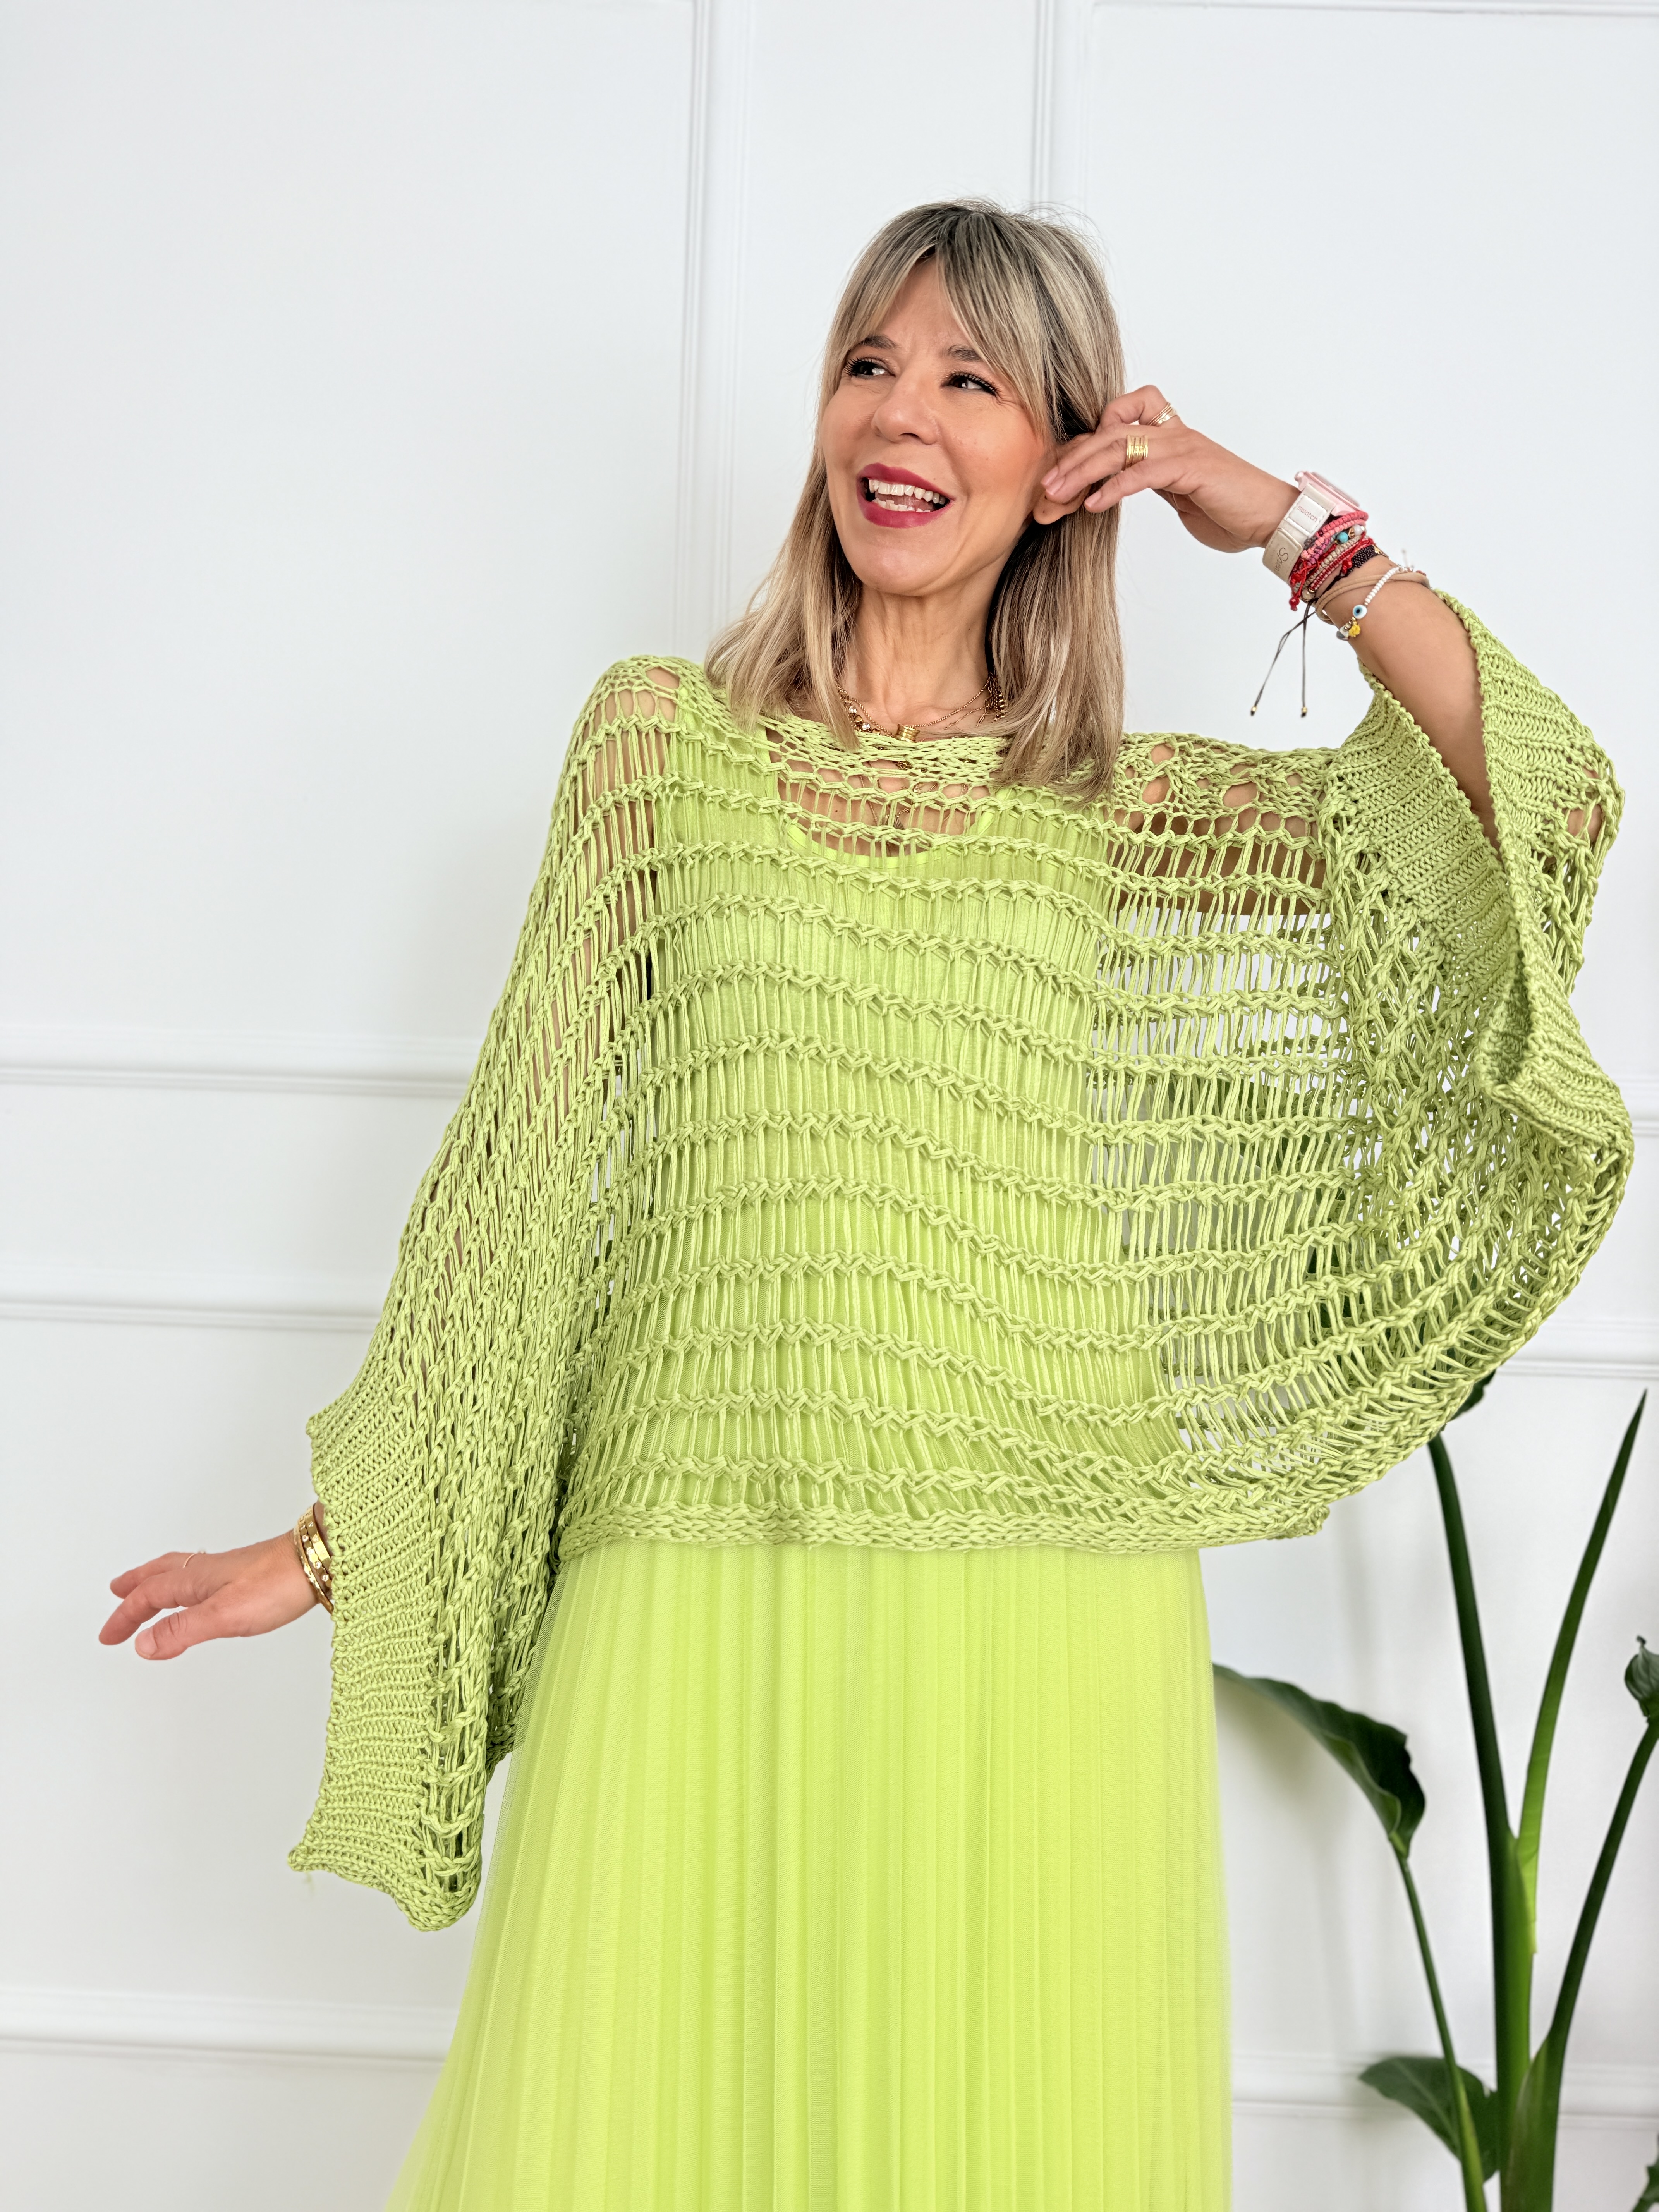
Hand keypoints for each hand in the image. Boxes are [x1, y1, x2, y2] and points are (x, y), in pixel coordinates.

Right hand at [99, 1530, 321, 1659]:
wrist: (321, 1560)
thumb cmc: (277, 1584)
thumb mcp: (223, 1615)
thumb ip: (182, 1631)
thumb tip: (143, 1645)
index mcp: (196, 1580)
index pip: (149, 1597)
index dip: (125, 1617)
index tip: (108, 1636)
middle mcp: (208, 1570)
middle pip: (160, 1576)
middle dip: (135, 1589)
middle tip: (115, 1594)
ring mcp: (228, 1569)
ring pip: (181, 1572)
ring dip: (158, 1580)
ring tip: (146, 1586)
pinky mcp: (248, 1572)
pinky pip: (202, 1574)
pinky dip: (186, 1581)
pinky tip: (200, 1588)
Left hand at [1042, 386, 1295, 555]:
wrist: (1271, 518)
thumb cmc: (1227, 509)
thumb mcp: (1177, 492)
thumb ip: (1149, 480)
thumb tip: (1116, 485)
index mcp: (1168, 435)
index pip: (1114, 424)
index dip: (1081, 447)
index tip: (1056, 479)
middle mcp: (1172, 433)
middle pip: (1108, 432)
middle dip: (1071, 460)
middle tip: (1044, 487)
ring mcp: (1182, 447)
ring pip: (1119, 446)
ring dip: (1082, 470)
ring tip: (1056, 494)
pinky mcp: (1191, 468)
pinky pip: (1142, 472)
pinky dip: (1114, 487)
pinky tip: (1094, 504)